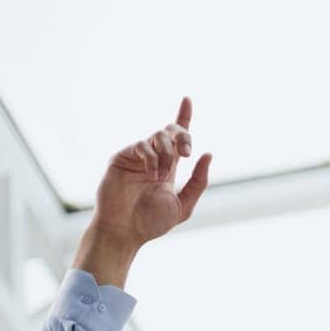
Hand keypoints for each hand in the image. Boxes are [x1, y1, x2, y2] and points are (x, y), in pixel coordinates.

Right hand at [73, 98, 210, 286]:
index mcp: (168, 167)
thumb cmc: (152, 222)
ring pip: (158, 136)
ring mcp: (137, 157)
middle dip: (182, 136)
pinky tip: (153, 175)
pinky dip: (153, 158)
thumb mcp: (184, 204)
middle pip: (170, 130)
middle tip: (186, 153)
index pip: (177, 138)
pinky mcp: (121, 157)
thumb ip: (198, 181)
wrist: (126, 231)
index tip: (188, 99)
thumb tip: (208, 154)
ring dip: (168, 153)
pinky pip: (142, 145)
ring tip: (163, 175)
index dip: (183, 116)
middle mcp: (153, 158)